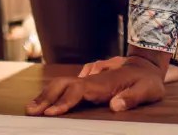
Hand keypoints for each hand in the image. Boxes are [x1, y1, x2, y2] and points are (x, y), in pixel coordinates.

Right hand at [26, 56, 164, 115]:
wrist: (146, 65)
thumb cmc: (147, 81)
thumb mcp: (146, 90)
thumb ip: (131, 98)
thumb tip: (114, 106)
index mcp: (102, 83)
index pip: (77, 91)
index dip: (63, 102)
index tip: (51, 113)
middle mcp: (91, 80)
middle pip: (63, 86)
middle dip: (46, 98)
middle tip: (30, 111)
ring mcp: (89, 80)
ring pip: (62, 85)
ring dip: (46, 95)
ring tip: (31, 107)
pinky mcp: (89, 83)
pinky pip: (67, 87)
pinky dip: (53, 94)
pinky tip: (45, 101)